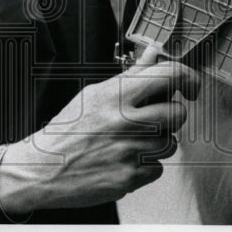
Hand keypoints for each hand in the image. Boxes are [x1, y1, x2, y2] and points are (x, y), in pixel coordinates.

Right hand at [0, 45, 199, 214]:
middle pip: (177, 113)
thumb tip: (152, 53)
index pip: (169, 75)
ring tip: (129, 142)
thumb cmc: (67, 130)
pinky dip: (145, 167)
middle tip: (155, 118)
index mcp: (116, 95)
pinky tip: (123, 161)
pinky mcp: (129, 178)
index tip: (190, 87)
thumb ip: (130, 76)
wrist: (41, 168)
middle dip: (171, 116)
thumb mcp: (95, 95)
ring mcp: (128, 151)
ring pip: (170, 144)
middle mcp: (124, 121)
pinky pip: (157, 169)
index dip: (188, 79)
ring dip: (157, 144)